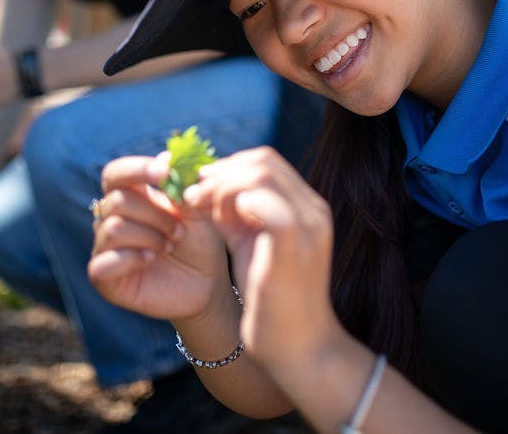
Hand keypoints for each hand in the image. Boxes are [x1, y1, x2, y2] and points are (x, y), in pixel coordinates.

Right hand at [88, 153, 230, 320]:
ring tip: (171, 245)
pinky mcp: (104, 278)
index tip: (165, 171)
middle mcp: (111, 219)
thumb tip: (166, 157)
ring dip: (149, 235)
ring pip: (112, 228)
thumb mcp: (196, 210)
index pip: (116, 173)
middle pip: (117, 200)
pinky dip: (132, 257)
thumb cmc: (200, 243)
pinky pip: (103, 262)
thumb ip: (182, 186)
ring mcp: (104, 248)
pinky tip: (152, 258)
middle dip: (155, 214)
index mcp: (130, 197)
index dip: (136, 169)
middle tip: (181, 230)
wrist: (207, 284)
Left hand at [183, 146, 341, 370]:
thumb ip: (234, 216)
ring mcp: (307, 224)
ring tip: (199, 208)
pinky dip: (231, 201)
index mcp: (308, 207)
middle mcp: (313, 210)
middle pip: (263, 160)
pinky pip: (261, 200)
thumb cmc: (273, 300)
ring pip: (260, 173)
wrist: (298, 347)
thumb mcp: (251, 246)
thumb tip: (205, 187)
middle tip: (193, 195)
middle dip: (221, 172)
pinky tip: (216, 222)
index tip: (200, 187)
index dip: (228, 166)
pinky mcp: (292, 243)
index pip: (267, 161)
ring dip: (220, 186)